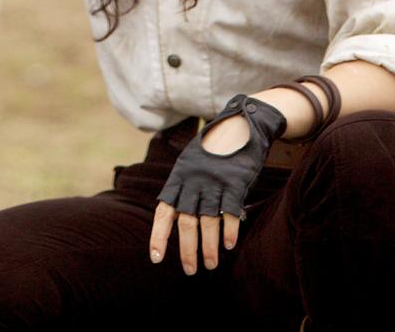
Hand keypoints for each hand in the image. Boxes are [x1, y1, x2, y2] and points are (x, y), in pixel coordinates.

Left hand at [149, 94, 286, 273]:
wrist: (239, 125)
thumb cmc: (212, 150)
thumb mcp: (190, 164)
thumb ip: (184, 189)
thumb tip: (177, 218)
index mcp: (179, 178)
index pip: (164, 212)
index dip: (159, 236)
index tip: (156, 258)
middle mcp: (193, 181)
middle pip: (186, 222)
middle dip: (187, 250)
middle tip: (190, 270)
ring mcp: (213, 182)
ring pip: (207, 222)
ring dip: (208, 247)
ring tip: (211, 265)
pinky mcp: (234, 182)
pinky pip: (230, 212)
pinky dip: (229, 230)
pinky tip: (229, 245)